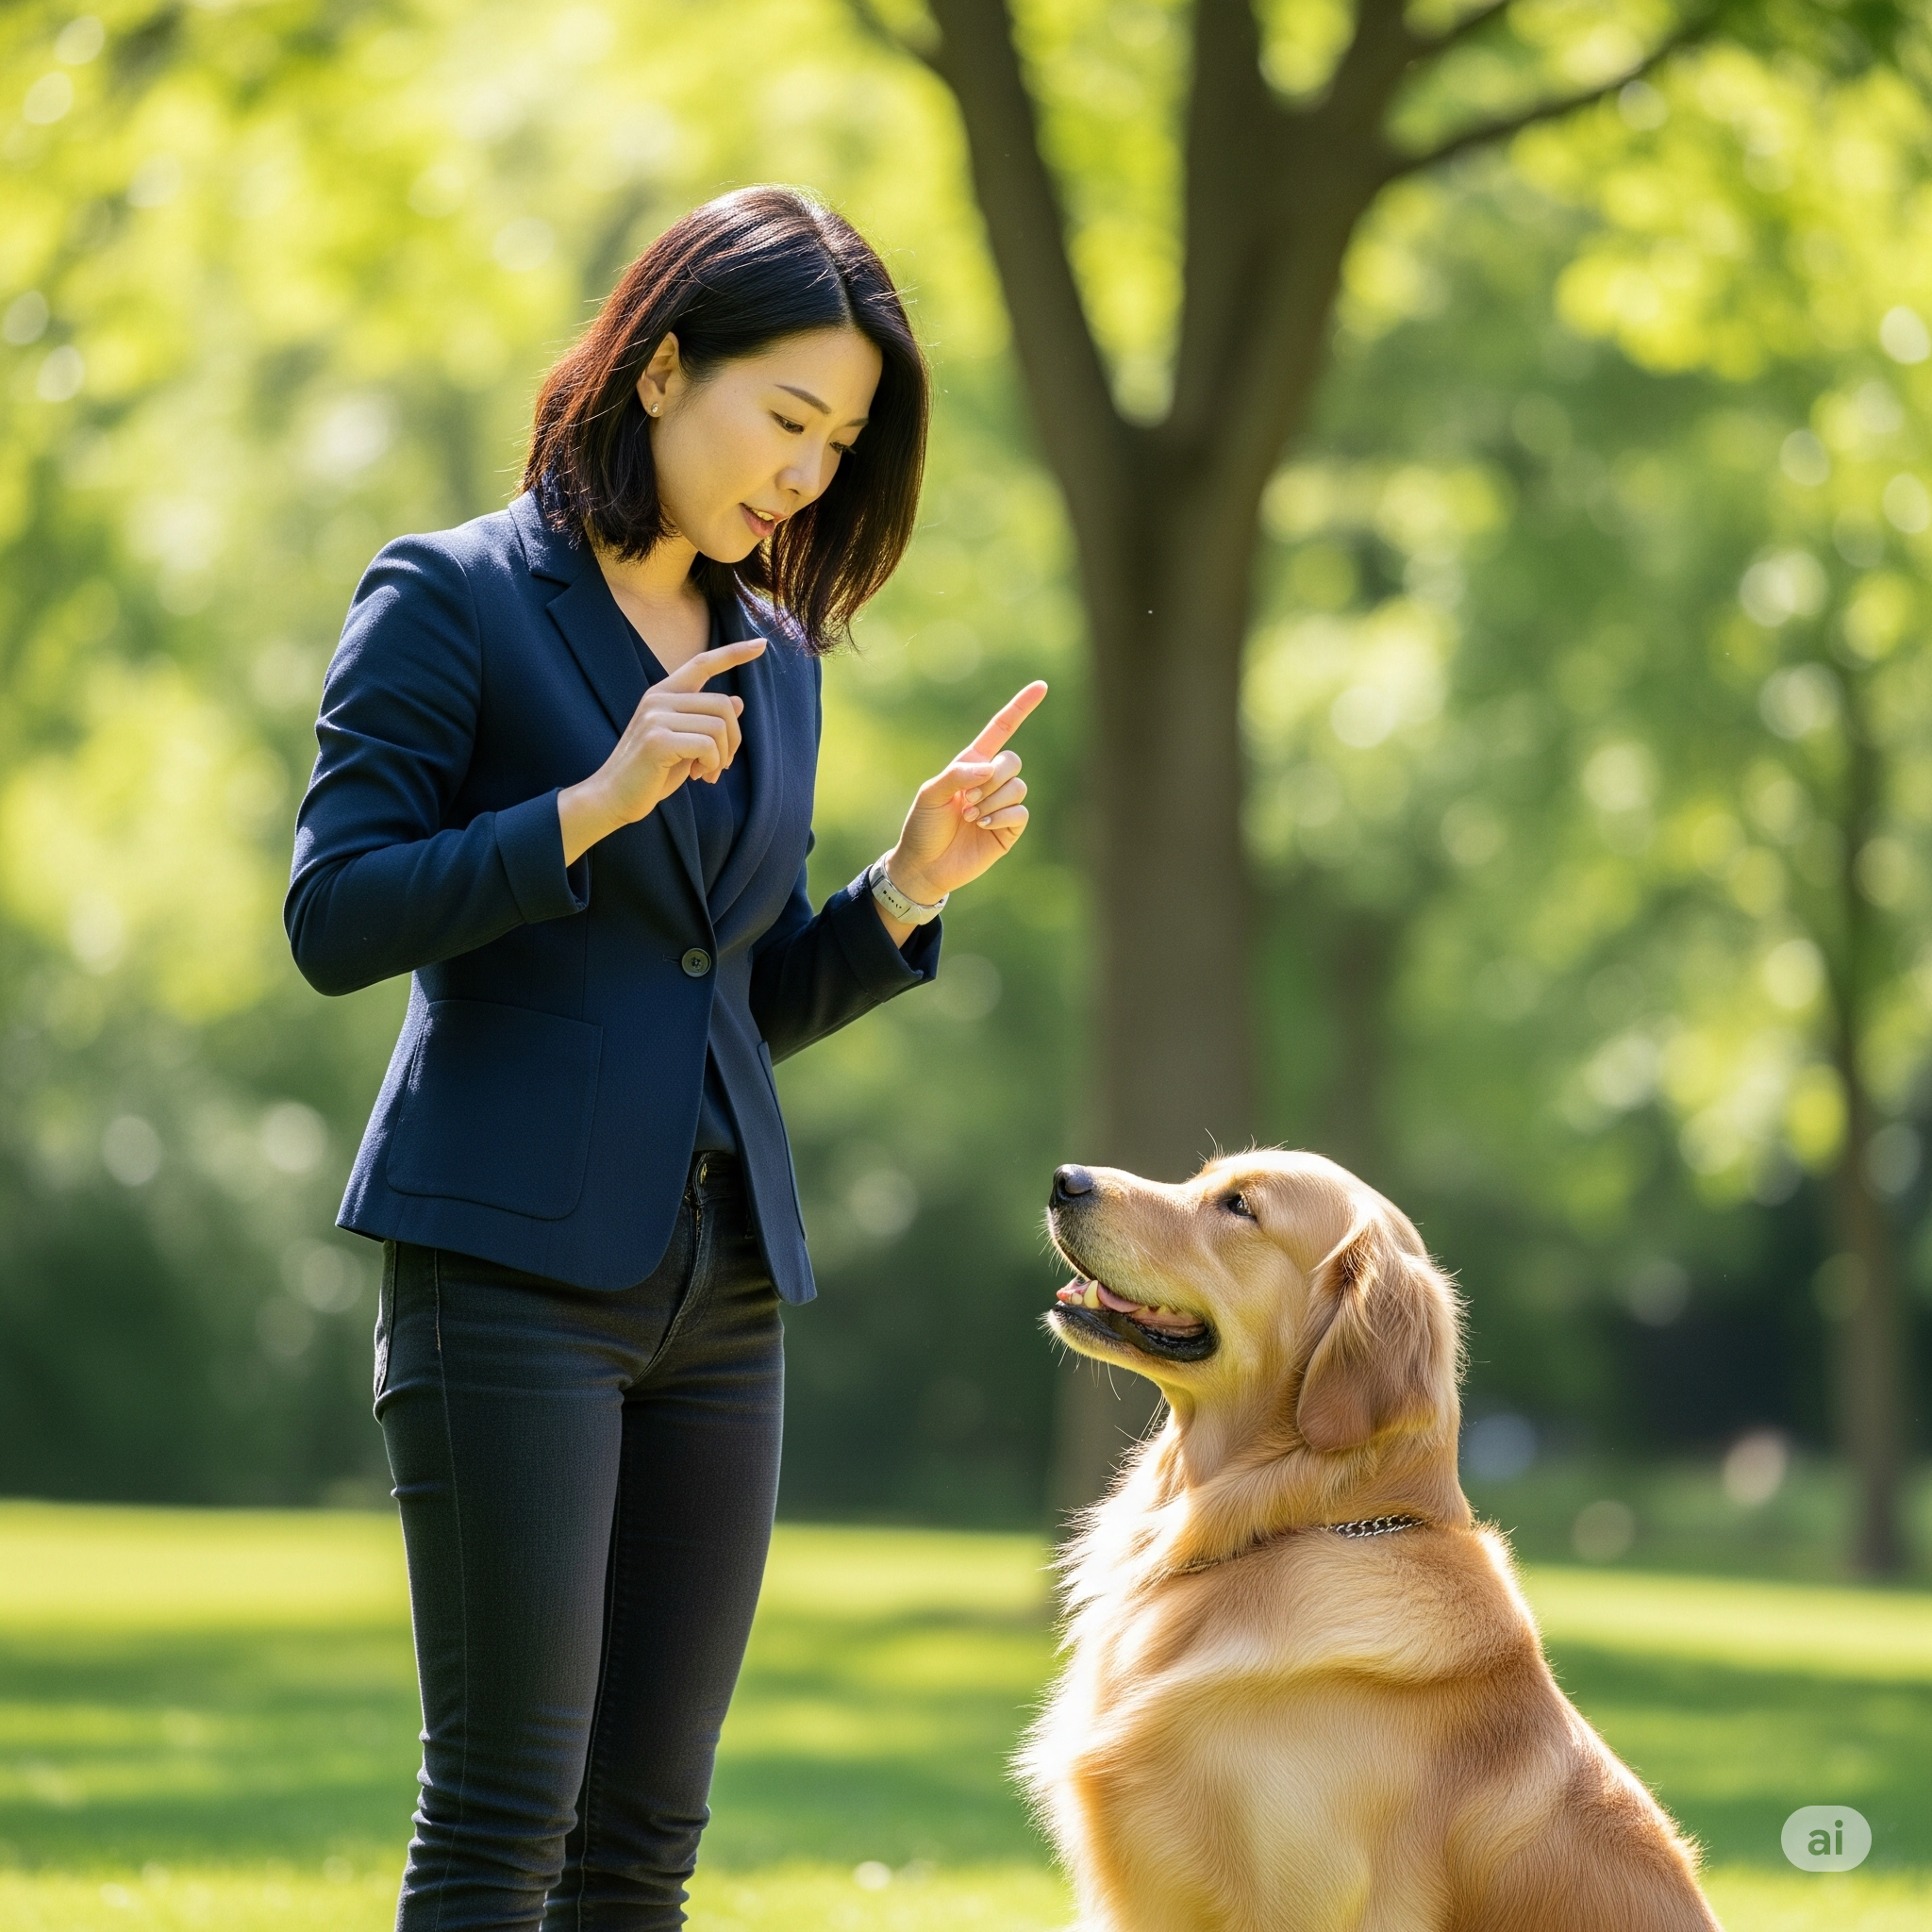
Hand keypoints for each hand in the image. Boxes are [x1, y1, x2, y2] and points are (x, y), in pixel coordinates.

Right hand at [558, 639, 765, 864]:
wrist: (613, 797)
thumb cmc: (651, 773)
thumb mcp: (685, 744)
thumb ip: (706, 722)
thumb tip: (737, 702)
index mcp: (664, 694)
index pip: (702, 663)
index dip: (734, 653)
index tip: (762, 644)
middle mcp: (658, 698)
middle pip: (723, 704)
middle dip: (733, 740)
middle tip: (721, 765)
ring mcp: (656, 716)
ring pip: (719, 726)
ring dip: (722, 756)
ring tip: (707, 773)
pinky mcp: (657, 740)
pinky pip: (707, 745)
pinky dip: (712, 764)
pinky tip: (698, 776)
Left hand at [882, 681, 1048, 911]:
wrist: (925, 866)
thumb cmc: (923, 827)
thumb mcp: (931, 794)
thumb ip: (957, 775)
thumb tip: (989, 768)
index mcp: (972, 764)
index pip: (1002, 729)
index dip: (1021, 708)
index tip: (1042, 687)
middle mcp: (991, 782)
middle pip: (1013, 761)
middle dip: (992, 779)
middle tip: (967, 802)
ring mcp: (1002, 805)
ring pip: (1018, 787)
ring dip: (993, 801)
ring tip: (971, 817)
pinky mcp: (1009, 829)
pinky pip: (1021, 812)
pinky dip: (1002, 816)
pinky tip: (984, 827)